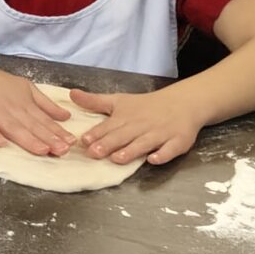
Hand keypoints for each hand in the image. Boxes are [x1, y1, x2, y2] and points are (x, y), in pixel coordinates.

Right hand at [0, 62, 74, 157]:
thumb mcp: (26, 87)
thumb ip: (45, 103)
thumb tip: (66, 116)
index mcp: (25, 102)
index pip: (44, 120)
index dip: (57, 132)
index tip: (71, 143)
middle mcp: (12, 108)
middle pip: (32, 126)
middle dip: (48, 139)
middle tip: (63, 151)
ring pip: (13, 128)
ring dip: (28, 140)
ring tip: (42, 151)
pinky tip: (1, 144)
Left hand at [71, 86, 205, 165]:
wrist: (183, 102)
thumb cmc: (146, 106)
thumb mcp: (119, 101)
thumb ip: (95, 101)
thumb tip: (71, 94)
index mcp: (126, 116)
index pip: (109, 126)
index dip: (97, 133)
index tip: (84, 140)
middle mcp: (142, 125)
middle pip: (124, 135)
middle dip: (109, 143)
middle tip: (94, 153)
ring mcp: (161, 133)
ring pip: (144, 143)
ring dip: (131, 151)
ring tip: (117, 158)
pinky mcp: (178, 141)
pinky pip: (171, 149)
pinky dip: (163, 154)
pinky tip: (153, 159)